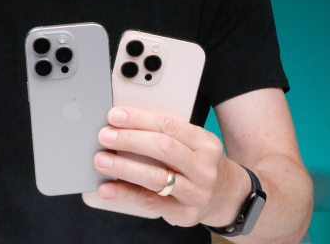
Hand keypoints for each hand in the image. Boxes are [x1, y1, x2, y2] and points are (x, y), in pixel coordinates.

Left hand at [92, 106, 249, 227]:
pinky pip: (149, 202)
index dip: (139, 119)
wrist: (228, 196)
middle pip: (163, 149)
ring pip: (155, 177)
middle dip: (129, 140)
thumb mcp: (195, 143)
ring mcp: (195, 192)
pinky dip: (125, 194)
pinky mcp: (184, 213)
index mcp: (204, 142)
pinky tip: (108, 189)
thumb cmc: (201, 164)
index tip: (115, 116)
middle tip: (105, 136)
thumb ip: (167, 135)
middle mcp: (203, 167)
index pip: (168, 126)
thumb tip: (124, 124)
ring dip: (124, 167)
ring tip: (101, 160)